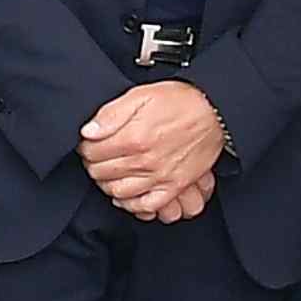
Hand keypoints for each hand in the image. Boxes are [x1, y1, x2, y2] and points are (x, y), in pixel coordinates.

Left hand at [78, 80, 225, 219]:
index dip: (85, 147)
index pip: (92, 152)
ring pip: (118, 192)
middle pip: (101, 173)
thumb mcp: (140, 95)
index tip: (88, 143)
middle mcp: (144, 161)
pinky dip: (132, 204)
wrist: (215, 112)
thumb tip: (89, 131)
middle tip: (96, 157)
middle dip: (93, 164)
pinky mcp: (173, 186)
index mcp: (132, 138)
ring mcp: (159, 177)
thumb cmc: (180, 101)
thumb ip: (111, 114)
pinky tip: (126, 195)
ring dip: (107, 184)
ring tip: (108, 173)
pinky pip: (147, 205)